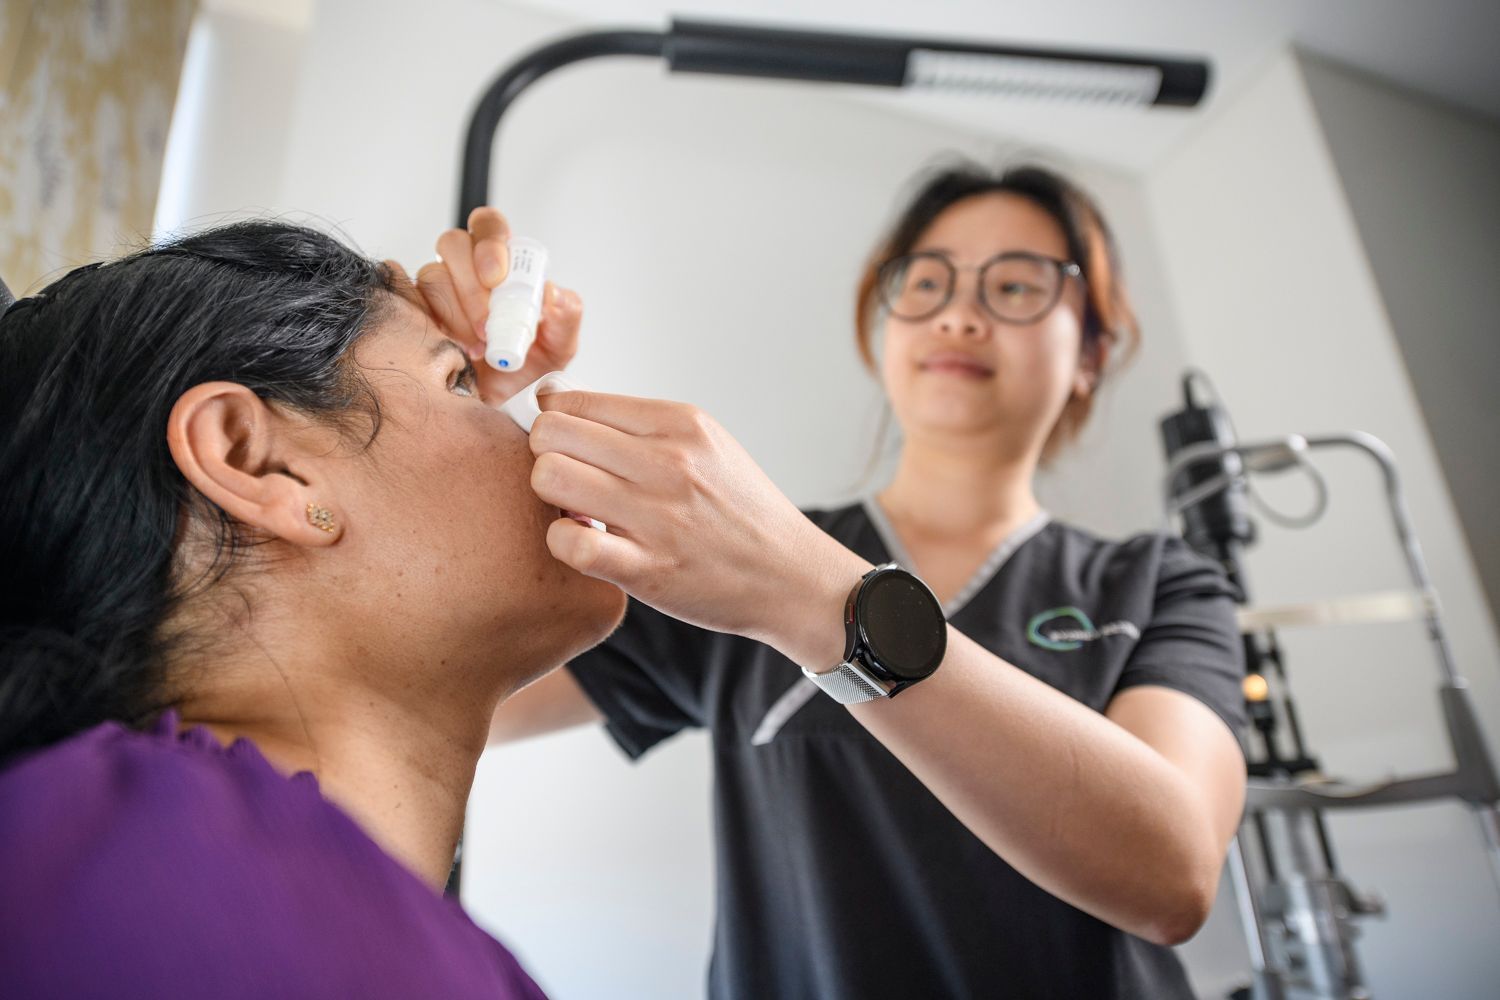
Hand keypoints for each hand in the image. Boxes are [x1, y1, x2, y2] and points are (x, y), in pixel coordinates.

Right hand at [404, 207, 583, 404]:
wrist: (498, 407)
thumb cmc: (528, 369)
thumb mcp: (558, 347)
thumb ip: (565, 317)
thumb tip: (553, 293)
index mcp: (503, 264)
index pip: (489, 226)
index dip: (490, 242)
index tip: (497, 277)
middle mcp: (465, 268)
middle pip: (454, 244)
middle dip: (471, 284)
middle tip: (487, 326)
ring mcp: (434, 289)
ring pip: (430, 276)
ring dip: (454, 313)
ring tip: (476, 351)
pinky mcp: (410, 312)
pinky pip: (405, 301)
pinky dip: (424, 323)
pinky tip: (446, 349)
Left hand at [526, 391, 871, 661]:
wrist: (791, 575)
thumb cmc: (739, 510)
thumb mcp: (705, 444)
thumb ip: (638, 425)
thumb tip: (558, 400)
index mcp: (679, 422)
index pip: (573, 400)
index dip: (554, 425)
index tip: (566, 450)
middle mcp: (668, 461)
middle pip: (551, 433)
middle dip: (545, 457)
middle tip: (566, 483)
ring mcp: (657, 515)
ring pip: (549, 478)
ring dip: (549, 500)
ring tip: (574, 514)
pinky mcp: (648, 568)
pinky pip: (569, 543)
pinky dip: (562, 544)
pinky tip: (584, 547)